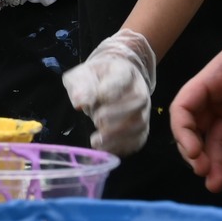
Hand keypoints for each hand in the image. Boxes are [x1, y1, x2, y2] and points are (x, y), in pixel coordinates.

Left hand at [64, 29, 156, 155]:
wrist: (108, 84)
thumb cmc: (94, 79)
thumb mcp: (82, 75)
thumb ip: (80, 85)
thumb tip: (80, 102)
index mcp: (123, 72)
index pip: (123, 77)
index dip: (112, 88)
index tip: (100, 96)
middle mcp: (138, 90)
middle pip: (138, 101)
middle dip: (117, 113)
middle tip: (97, 120)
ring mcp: (142, 111)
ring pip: (140, 123)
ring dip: (118, 134)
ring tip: (97, 140)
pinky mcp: (140, 129)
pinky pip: (137, 140)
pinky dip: (122, 147)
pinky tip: (104, 148)